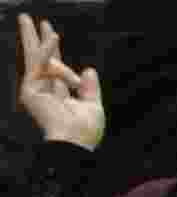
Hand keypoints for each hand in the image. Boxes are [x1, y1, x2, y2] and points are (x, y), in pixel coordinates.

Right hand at [17, 14, 104, 149]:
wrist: (75, 141)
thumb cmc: (85, 131)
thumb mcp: (93, 105)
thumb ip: (91, 88)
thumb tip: (90, 69)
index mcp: (59, 93)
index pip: (53, 66)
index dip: (53, 50)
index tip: (53, 33)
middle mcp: (45, 90)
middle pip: (37, 58)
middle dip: (33, 38)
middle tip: (26, 18)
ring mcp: (36, 90)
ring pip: (39, 58)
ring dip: (45, 42)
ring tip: (49, 29)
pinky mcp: (30, 90)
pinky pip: (41, 63)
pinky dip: (48, 49)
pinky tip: (54, 37)